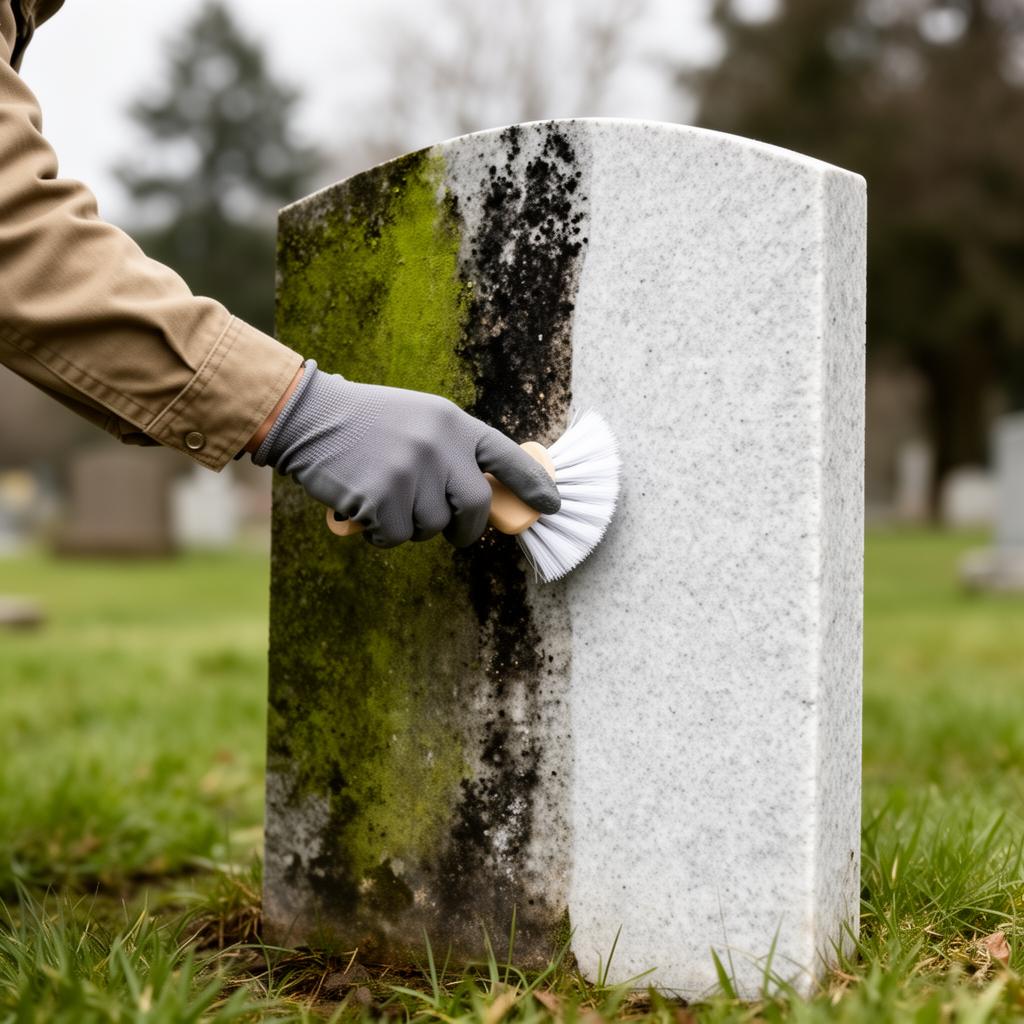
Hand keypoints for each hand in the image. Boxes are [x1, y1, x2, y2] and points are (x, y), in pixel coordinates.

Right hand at [253, 361, 560, 547]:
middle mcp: (438, 446)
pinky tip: (365, 508)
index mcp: (452, 423)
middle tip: (456, 533)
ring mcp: (410, 472)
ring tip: (386, 497)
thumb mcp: (420, 419)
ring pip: (432, 526)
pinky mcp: (381, 498)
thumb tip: (485, 496)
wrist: (309, 416)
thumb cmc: (366, 422)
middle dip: (468, 529)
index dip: (533, 485)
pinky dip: (382, 534)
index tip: (553, 506)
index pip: (507, 458)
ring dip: (412, 525)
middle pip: (476, 507)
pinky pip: (396, 537)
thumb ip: (454, 450)